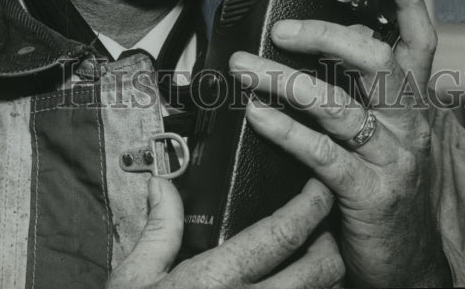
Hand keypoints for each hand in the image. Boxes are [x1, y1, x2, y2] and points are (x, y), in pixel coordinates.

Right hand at [107, 175, 344, 288]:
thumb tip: (162, 185)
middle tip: (324, 228)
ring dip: (325, 281)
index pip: (280, 236)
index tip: (318, 188)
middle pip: (318, 271)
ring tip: (315, 265)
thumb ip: (158, 230)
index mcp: (217, 280)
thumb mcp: (133, 278)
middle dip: (330, 244)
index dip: (309, 207)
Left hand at [230, 0, 451, 287]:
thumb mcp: (386, 136)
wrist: (409, 269)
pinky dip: (285, 129)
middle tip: (279, 29)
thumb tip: (332, 40)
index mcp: (412, 106)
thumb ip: (366, 91)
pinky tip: (257, 113)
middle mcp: (408, 125)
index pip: (419, 42)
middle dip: (325, 37)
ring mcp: (392, 159)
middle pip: (376, 60)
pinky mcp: (369, 194)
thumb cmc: (386, 191)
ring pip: (338, 104)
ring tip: (245, 66)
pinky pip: (321, 152)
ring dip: (284, 80)